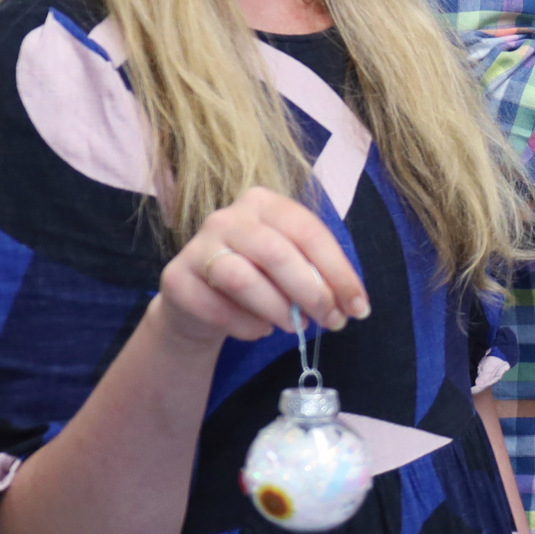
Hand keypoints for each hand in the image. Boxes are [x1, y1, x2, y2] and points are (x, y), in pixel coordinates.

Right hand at [154, 187, 370, 345]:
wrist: (198, 303)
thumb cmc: (256, 280)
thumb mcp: (290, 270)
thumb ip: (318, 278)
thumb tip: (352, 306)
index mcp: (263, 204)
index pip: (308, 231)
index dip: (338, 271)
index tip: (358, 307)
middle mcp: (227, 217)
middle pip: (276, 252)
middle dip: (310, 292)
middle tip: (329, 322)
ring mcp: (197, 246)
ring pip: (242, 279)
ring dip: (277, 309)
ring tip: (292, 326)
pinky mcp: (177, 279)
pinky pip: (217, 307)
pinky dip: (245, 326)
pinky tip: (257, 329)